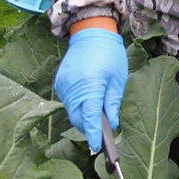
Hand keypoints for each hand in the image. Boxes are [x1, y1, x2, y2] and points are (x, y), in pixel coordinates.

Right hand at [54, 27, 127, 151]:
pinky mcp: (59, 83)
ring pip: (72, 111)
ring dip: (83, 114)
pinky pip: (68, 100)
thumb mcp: (118, 78)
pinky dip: (78, 103)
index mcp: (90, 85)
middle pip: (78, 118)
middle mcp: (72, 87)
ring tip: (97, 107)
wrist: (91, 32)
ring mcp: (63, 85)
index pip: (90, 118)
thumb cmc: (109, 53)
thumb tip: (113, 124)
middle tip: (102, 126)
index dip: (94, 134)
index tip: (97, 146)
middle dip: (89, 126)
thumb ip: (113, 102)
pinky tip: (88, 95)